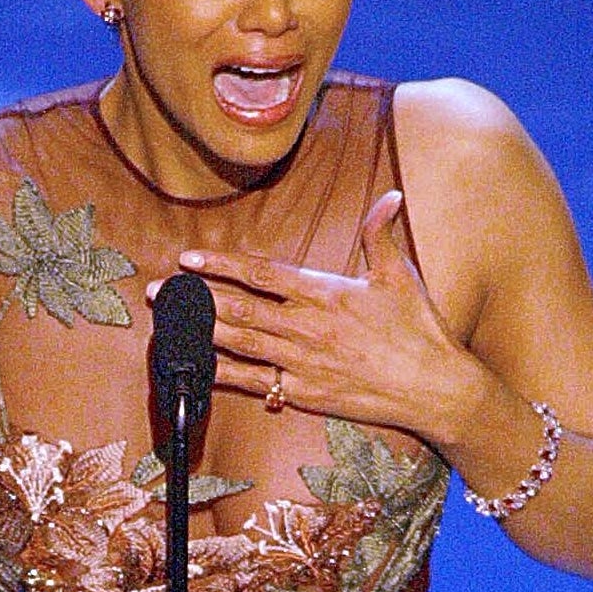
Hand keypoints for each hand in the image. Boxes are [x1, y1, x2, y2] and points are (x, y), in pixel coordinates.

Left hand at [167, 190, 467, 439]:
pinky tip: (194, 368)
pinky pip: (254, 383)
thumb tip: (389, 197)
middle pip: (238, 307)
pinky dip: (222, 374)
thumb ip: (381, 235)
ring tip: (165, 322)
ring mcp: (302, 362)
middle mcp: (307, 327)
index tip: (189, 257)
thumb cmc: (419, 330)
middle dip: (194, 297)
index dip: (221, 264)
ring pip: (239, 343)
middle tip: (158, 290)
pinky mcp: (304, 394)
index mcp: (325, 292)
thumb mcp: (400, 276)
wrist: (435, 388)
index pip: (261, 273)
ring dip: (198, 331)